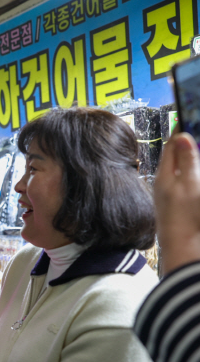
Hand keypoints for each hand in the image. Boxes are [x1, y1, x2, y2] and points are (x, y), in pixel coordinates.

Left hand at [154, 133, 199, 273]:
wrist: (183, 248)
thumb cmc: (186, 218)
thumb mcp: (189, 185)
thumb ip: (188, 161)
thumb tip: (183, 136)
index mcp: (166, 174)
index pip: (174, 144)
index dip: (182, 128)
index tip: (189, 113)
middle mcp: (166, 181)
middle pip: (176, 154)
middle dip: (186, 138)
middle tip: (193, 123)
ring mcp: (171, 192)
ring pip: (179, 166)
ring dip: (188, 153)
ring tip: (193, 141)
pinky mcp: (178, 201)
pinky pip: (182, 178)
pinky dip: (188, 167)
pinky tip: (192, 169)